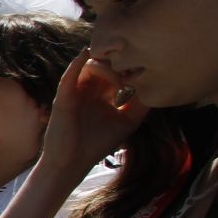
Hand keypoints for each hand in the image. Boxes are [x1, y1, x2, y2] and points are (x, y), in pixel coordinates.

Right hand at [41, 53, 145, 179]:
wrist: (71, 163)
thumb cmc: (97, 145)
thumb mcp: (128, 122)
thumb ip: (141, 104)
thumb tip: (153, 83)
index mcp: (104, 95)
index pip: (118, 72)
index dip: (131, 69)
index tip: (145, 72)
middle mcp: (90, 90)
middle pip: (106, 65)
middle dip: (121, 65)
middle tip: (135, 72)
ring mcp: (76, 92)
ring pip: (90, 66)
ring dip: (107, 68)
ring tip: (121, 82)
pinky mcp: (63, 97)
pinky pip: (70, 74)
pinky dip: (77, 62)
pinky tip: (87, 54)